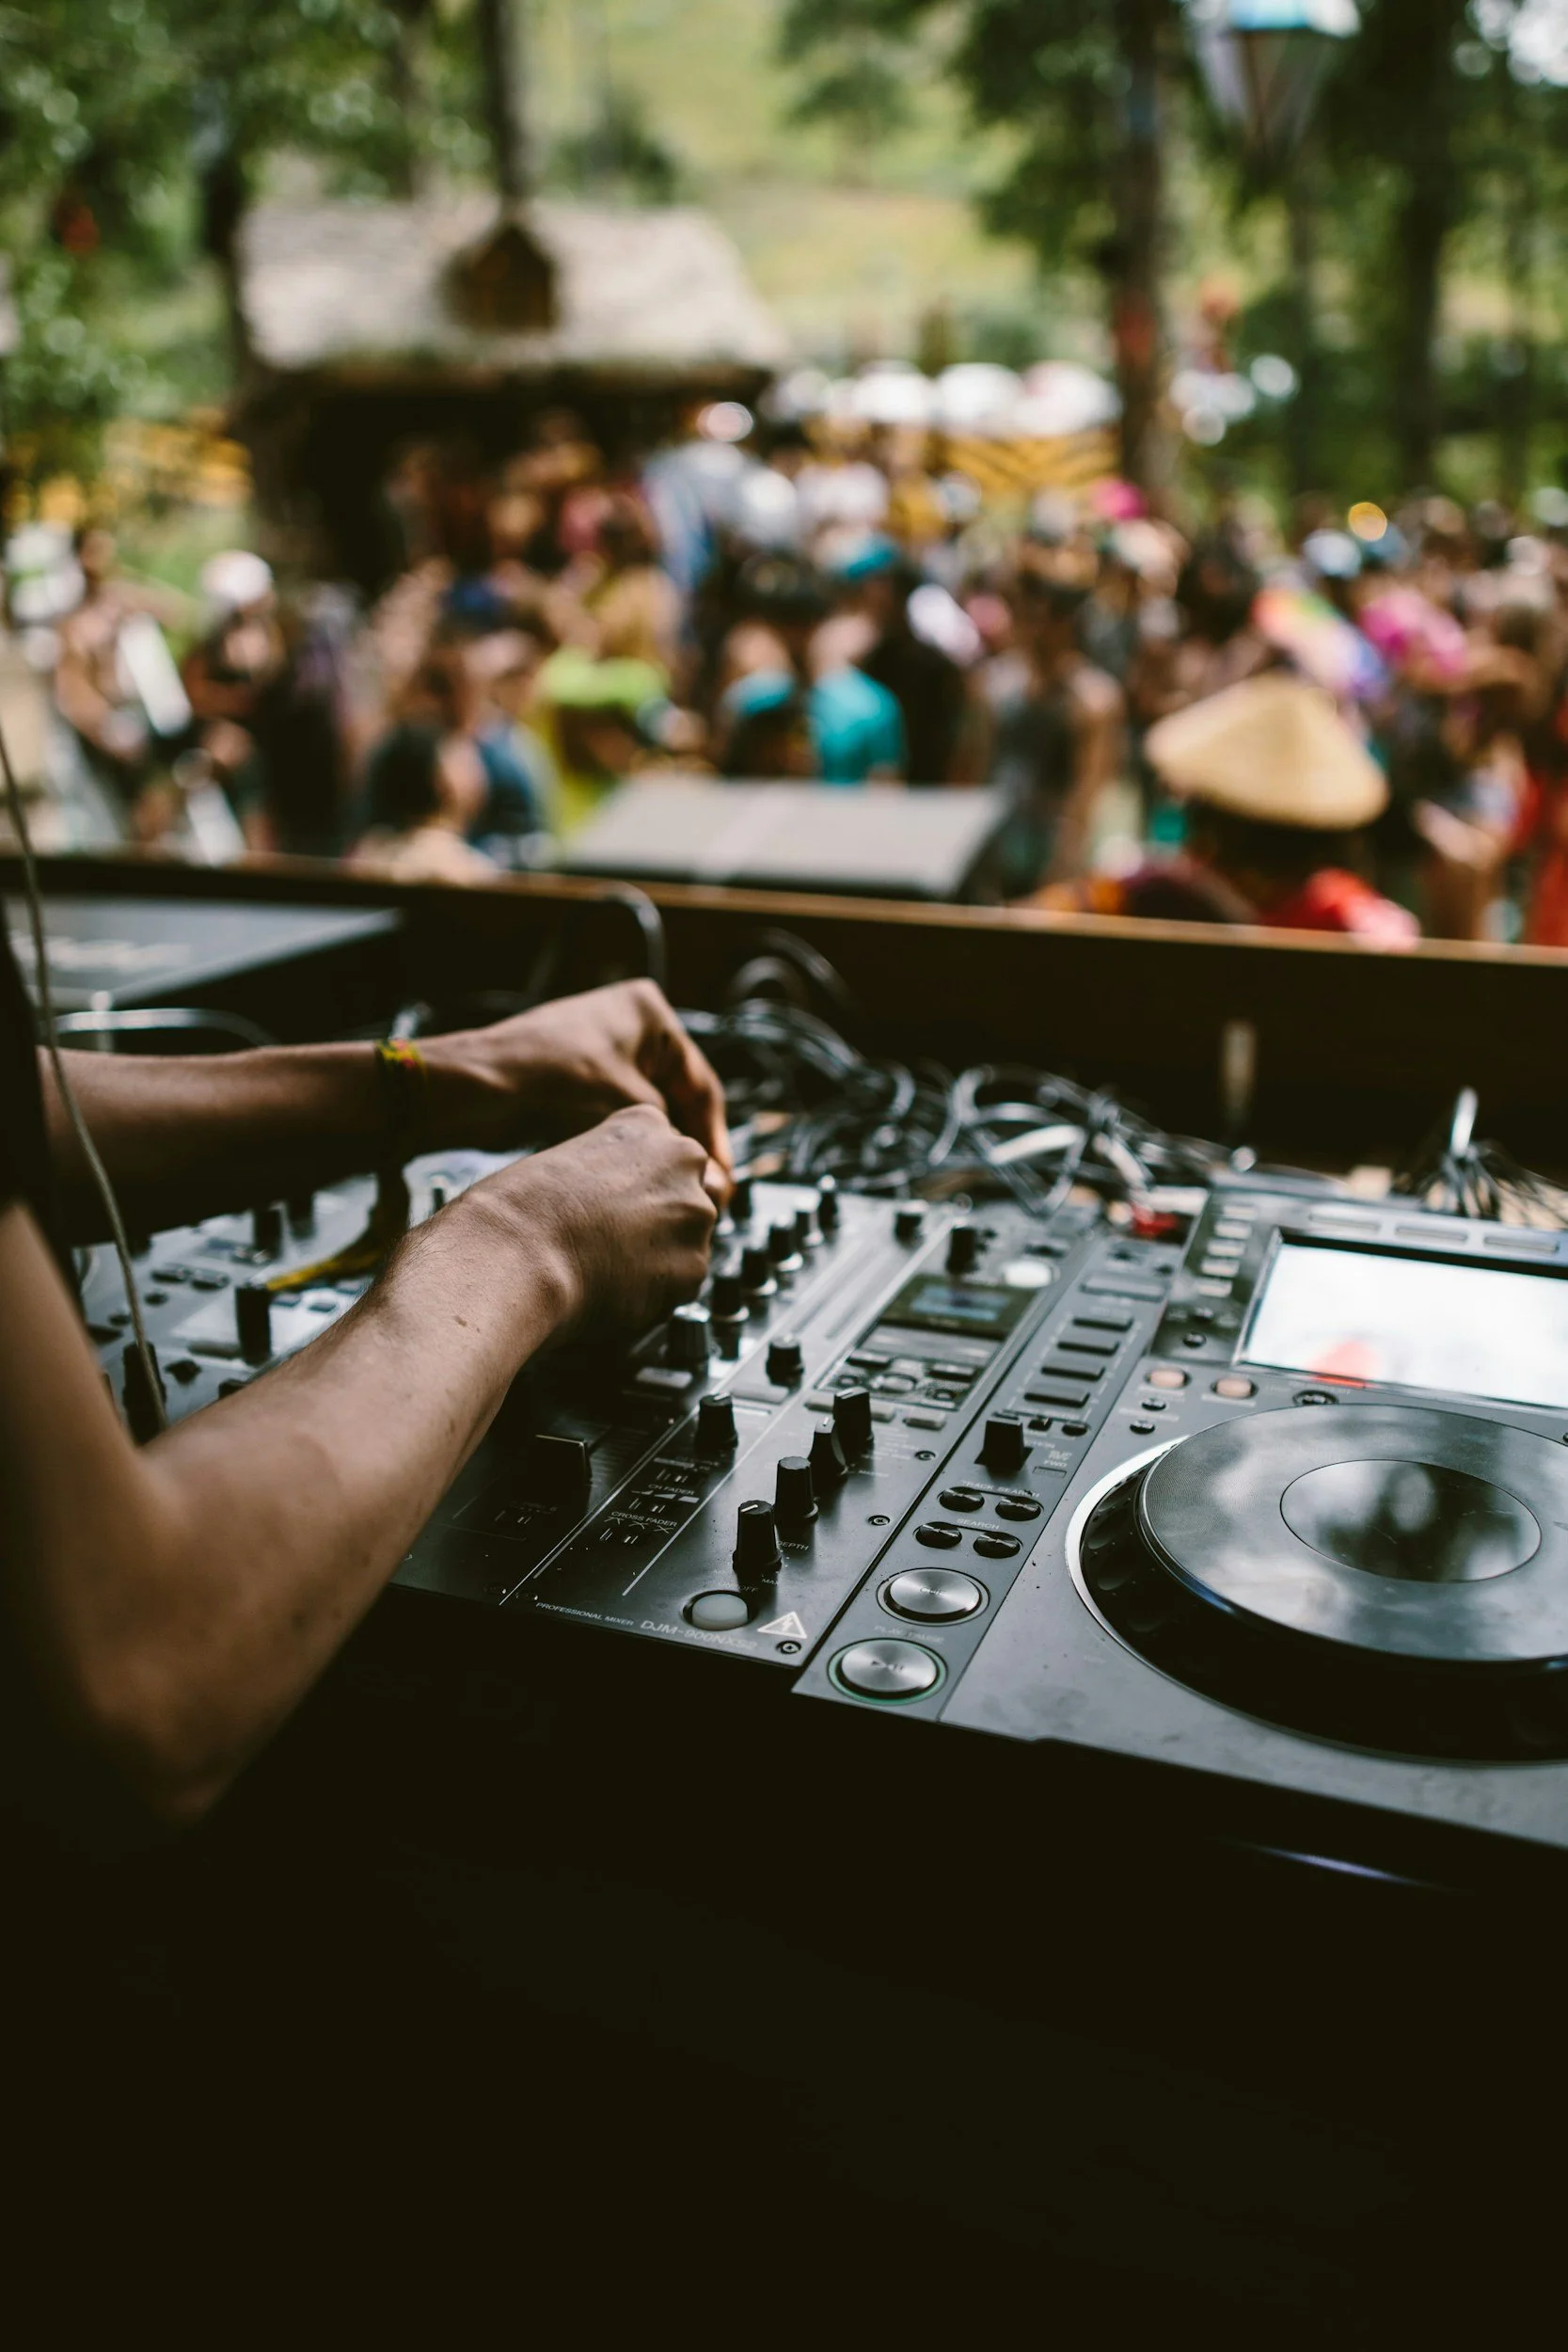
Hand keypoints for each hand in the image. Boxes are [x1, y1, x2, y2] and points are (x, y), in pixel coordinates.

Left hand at [425, 980, 732, 1193]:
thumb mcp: (629, 1107)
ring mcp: (601, 1056)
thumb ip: (675, 1141)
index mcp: (650, 1014)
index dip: (715, 1139)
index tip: (723, 1181)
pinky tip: (636, 1184)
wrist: (470, 1089)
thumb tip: (714, 1181)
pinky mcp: (577, 1085)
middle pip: (677, 1101)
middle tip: (703, 1194)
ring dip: (658, 1154)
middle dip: (686, 1148)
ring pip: (648, 1117)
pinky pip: (617, 1123)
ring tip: (672, 1194)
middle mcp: (629, 1028)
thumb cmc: (548, 1080)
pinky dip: (629, 1152)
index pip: (700, 1086)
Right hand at [476, 1104, 718, 1335]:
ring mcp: (693, 1213)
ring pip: (688, 1242)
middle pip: (686, 1197)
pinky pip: (682, 1284)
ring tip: (607, 1265)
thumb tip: (621, 1199)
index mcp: (649, 1123)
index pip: (667, 1158)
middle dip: (658, 1221)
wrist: (516, 1256)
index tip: (616, 1205)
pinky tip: (616, 1288)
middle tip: (612, 1239)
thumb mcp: (568, 1156)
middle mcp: (684, 1160)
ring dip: (659, 1257)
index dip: (639, 1189)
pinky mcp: (693, 1266)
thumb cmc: (520, 1208)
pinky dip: (656, 1293)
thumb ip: (610, 1169)